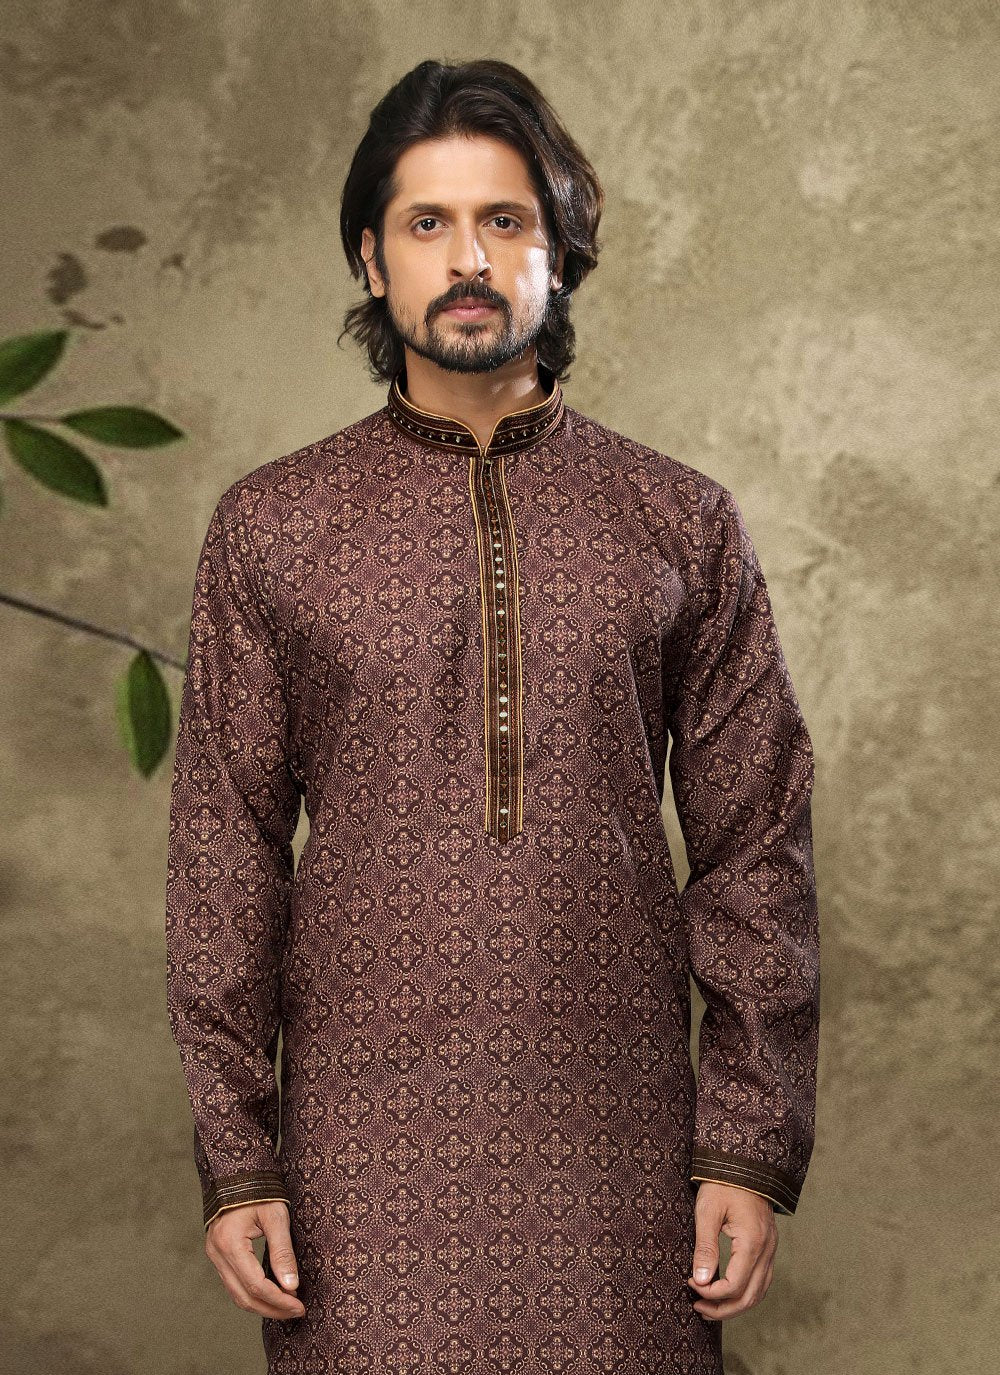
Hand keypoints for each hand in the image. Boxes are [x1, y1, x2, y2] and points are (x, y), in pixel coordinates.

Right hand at [205, 1200, 305, 1319]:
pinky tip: (272, 1294)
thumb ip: (283, 1252)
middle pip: (244, 1296)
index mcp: (230, 1243)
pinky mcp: (218, 1254)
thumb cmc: (260, 1189)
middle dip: (272, 1308)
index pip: (256, 1285)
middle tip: (297, 1311)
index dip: (279, 1300)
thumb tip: (292, 1286)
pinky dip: (252, 1294)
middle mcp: (217, 1253)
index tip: (300, 1306)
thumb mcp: (276, 1216)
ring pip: (236, 1294)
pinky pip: (234, 1284)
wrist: (238, 1172)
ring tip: (287, 1307)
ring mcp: (214, 1255)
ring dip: (262, 1305)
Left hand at [687, 1182, 777, 1320]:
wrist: (744, 1165)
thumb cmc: (722, 1184)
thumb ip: (705, 1247)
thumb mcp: (707, 1212)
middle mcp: (766, 1250)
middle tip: (697, 1307)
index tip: (691, 1283)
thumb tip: (701, 1280)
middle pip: (749, 1297)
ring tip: (708, 1305)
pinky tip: (726, 1292)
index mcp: (752, 1242)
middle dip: (722, 1309)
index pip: (734, 1286)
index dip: (710, 1293)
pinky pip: (761, 1281)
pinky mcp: (768, 1247)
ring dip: (734, 1305)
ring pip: (758, 1293)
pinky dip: (745, 1293)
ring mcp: (771, 1250)